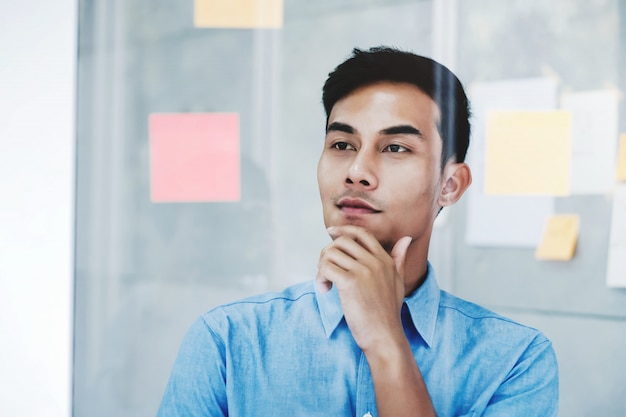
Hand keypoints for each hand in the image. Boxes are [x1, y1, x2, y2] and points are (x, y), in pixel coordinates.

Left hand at [317, 225, 411, 351]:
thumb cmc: (388, 313)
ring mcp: (363, 271)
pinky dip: (320, 278)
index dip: (343, 230)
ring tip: (325, 284)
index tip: (330, 233)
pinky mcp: (350, 282)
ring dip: (321, 267)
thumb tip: (406, 239)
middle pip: (341, 241)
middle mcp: (375, 262)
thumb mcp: (398, 282)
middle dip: (328, 253)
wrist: (385, 336)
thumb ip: (399, 259)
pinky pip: (326, 267)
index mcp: (385, 260)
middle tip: (326, 271)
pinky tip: (324, 290)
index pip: (362, 233)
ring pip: (330, 253)